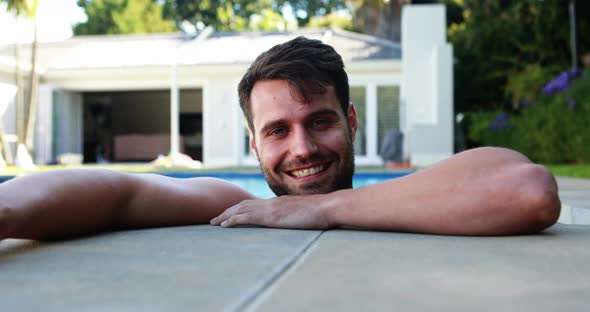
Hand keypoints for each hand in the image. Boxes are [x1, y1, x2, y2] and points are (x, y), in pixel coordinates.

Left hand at [209, 195, 334, 229]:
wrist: (328, 207)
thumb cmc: (323, 213)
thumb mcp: (307, 216)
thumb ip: (298, 218)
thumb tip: (298, 224)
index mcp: (280, 203)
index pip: (255, 205)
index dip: (241, 209)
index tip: (230, 215)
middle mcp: (272, 203)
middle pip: (243, 205)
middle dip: (228, 212)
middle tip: (215, 219)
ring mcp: (271, 208)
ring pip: (241, 210)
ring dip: (225, 216)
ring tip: (214, 223)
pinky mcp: (271, 216)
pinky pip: (246, 217)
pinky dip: (233, 220)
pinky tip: (224, 225)